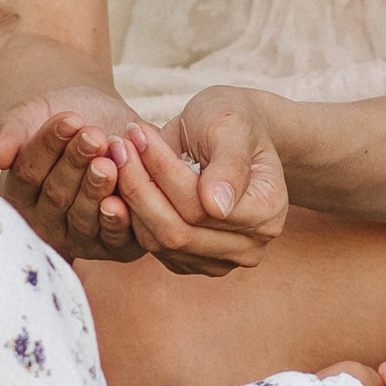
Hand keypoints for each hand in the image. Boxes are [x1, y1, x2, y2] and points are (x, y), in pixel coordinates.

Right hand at [0, 95, 154, 261]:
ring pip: (83, 219)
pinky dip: (118, 221)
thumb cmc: (66, 122)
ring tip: (108, 162)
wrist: (110, 126)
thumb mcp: (33, 115)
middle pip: (56, 196)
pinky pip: (113, 238)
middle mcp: (46, 222)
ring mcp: (78, 236)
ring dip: (95, 190)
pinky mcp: (112, 244)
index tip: (69, 119)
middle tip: (93, 137)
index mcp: (19, 193)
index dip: (47, 147)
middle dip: (76, 164)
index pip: (27, 173)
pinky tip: (120, 202)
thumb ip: (11, 132)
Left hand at [97, 106, 288, 278]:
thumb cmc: (234, 123)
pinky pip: (151, 246)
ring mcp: (220, 261)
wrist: (234, 135)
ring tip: (120, 154)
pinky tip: (125, 178)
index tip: (137, 132)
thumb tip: (216, 207)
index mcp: (267, 212)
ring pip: (159, 242)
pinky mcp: (192, 262)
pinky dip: (131, 213)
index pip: (201, 206)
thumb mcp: (232, 127)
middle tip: (119, 145)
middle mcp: (249, 247)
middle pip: (178, 230)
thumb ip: (228, 165)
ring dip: (130, 198)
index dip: (163, 172)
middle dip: (140, 186)